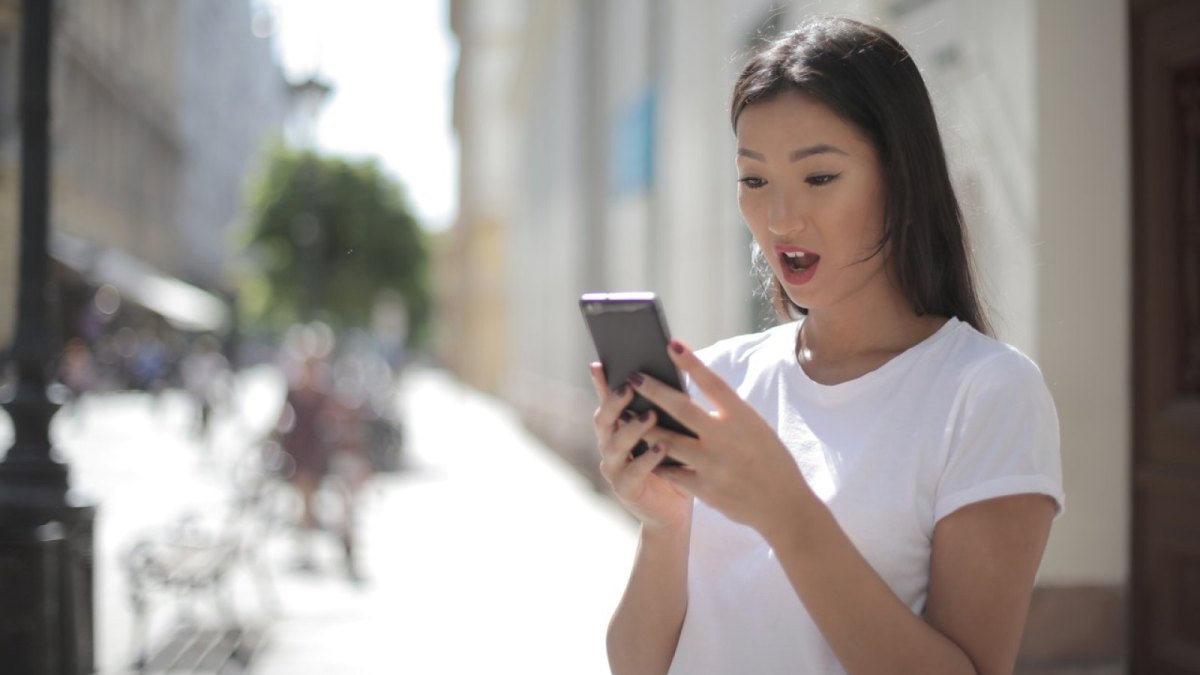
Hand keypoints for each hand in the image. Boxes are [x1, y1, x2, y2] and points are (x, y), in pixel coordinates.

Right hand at [590, 362, 691, 531]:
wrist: (673, 511)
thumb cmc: (673, 465)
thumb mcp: (669, 433)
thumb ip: (662, 411)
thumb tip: (671, 374)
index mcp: (618, 429)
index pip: (607, 401)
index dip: (600, 384)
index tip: (599, 364)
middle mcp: (610, 446)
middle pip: (604, 420)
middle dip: (615, 403)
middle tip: (630, 387)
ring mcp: (615, 469)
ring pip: (615, 445)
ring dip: (632, 429)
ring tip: (651, 416)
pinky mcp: (626, 490)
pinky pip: (633, 472)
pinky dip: (646, 459)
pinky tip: (661, 448)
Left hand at [631, 340, 810, 538]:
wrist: (783, 506)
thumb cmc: (769, 461)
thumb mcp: (756, 428)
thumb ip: (728, 411)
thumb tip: (696, 389)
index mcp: (743, 418)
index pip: (714, 383)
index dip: (692, 363)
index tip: (671, 344)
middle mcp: (726, 438)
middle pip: (682, 408)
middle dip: (654, 390)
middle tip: (633, 376)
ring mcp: (713, 464)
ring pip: (668, 441)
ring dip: (645, 426)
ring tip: (624, 416)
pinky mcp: (704, 489)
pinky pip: (671, 471)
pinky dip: (655, 460)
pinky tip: (640, 451)